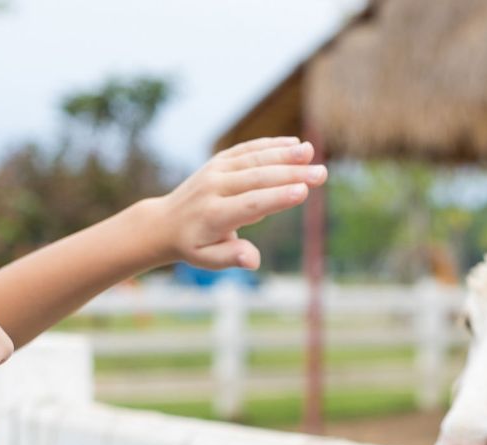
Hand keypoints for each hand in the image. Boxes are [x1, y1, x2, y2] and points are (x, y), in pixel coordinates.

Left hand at [149, 137, 326, 270]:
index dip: (277, 198)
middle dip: (291, 175)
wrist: (164, 222)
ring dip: (284, 154)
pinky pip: (247, 150)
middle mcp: (214, 188)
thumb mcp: (206, 260)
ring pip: (254, 159)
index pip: (250, 204)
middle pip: (257, 178)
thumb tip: (253, 260)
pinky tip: (294, 143)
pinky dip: (270, 145)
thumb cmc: (192, 245)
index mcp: (214, 215)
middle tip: (321, 173)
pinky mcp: (219, 161)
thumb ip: (230, 258)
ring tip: (311, 152)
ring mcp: (216, 170)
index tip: (304, 192)